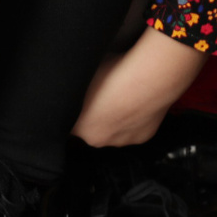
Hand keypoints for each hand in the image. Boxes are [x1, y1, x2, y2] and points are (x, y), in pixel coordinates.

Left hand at [73, 26, 206, 147]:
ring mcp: (124, 141)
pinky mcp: (143, 137)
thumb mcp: (79, 79)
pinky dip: (131, 119)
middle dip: (91, 116)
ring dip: (113, 118)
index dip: (71, 111)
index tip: (76, 100)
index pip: (68, 125)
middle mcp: (101, 140)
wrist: (149, 79)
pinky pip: (132, 129)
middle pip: (90, 130)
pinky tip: (133, 103)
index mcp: (81, 129)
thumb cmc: (112, 75)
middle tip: (98, 96)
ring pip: (112, 131)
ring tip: (118, 97)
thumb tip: (67, 92)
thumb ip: (71, 92)